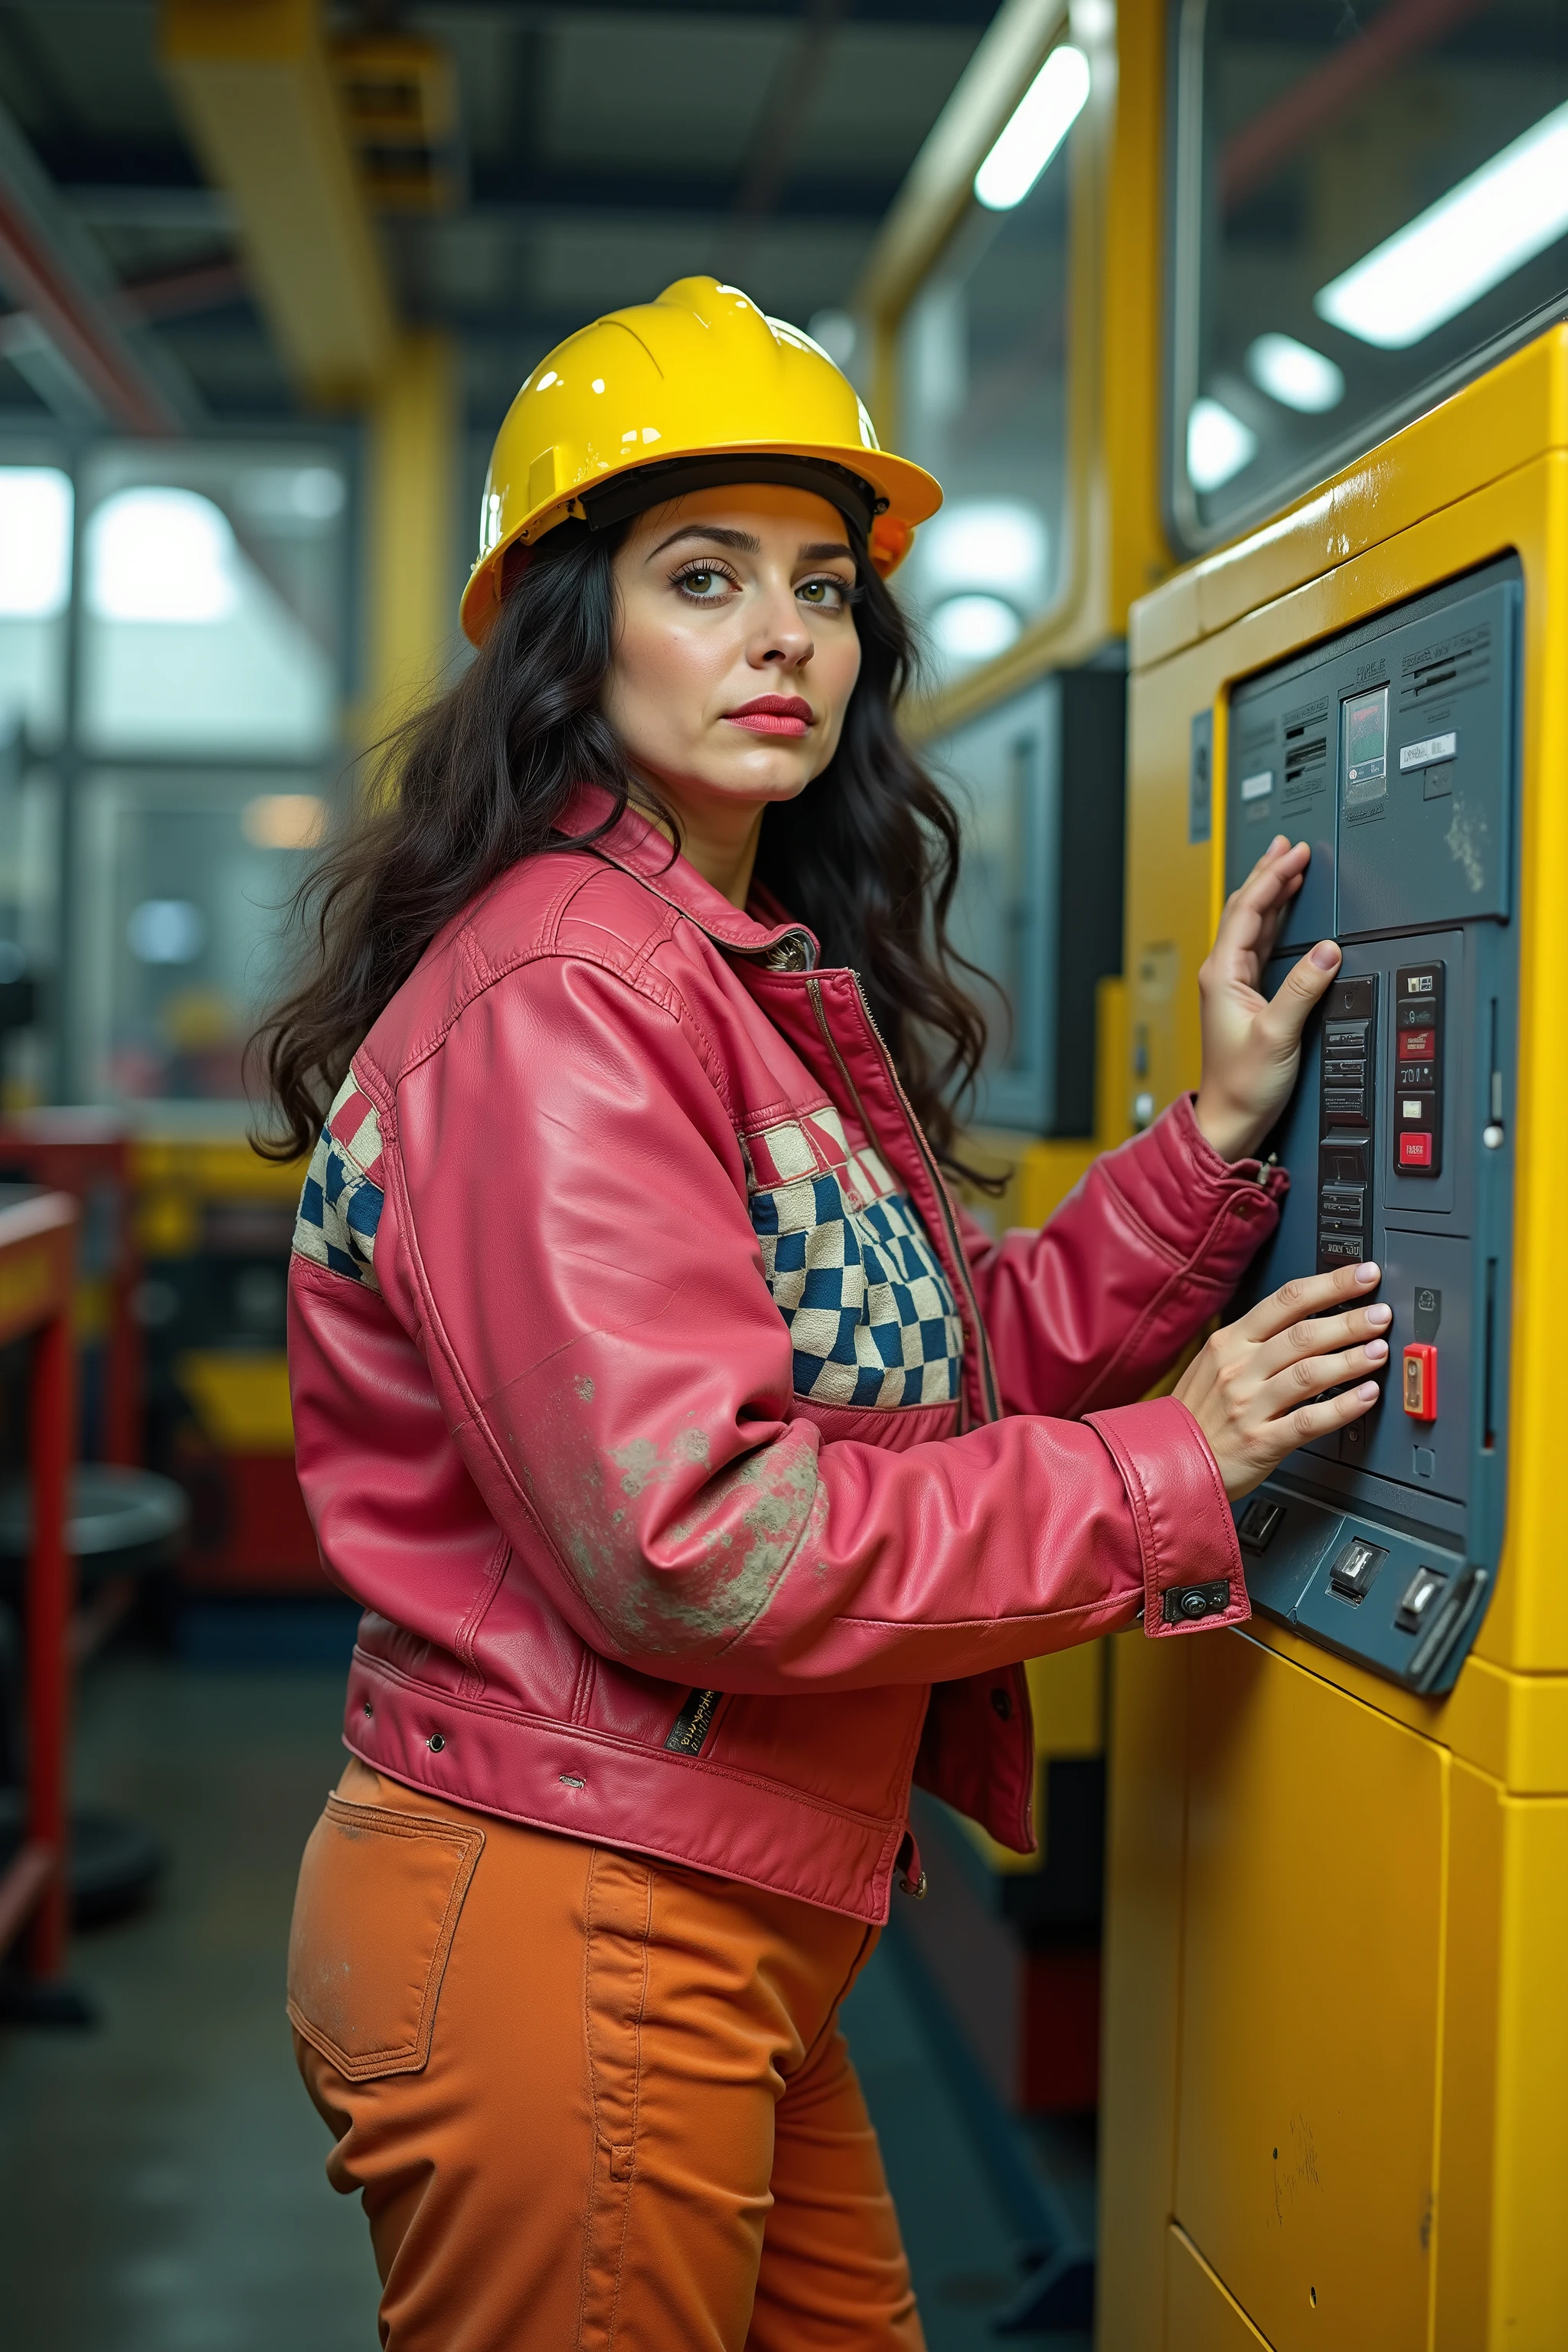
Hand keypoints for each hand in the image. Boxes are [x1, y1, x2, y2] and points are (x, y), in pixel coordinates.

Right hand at [1173, 1261, 1389, 1500]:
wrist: (1163, 1462)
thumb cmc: (1195, 1414)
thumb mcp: (1213, 1363)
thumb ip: (1255, 1341)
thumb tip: (1308, 1318)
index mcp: (1229, 1342)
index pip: (1286, 1301)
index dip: (1331, 1284)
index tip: (1363, 1275)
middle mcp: (1239, 1368)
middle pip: (1303, 1334)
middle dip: (1350, 1320)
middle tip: (1381, 1313)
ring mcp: (1249, 1404)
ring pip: (1309, 1372)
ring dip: (1350, 1358)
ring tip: (1380, 1350)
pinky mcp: (1261, 1441)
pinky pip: (1309, 1420)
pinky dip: (1343, 1407)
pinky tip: (1366, 1396)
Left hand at [1193, 835, 1340, 1162]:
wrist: (1231, 1119)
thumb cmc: (1243, 1085)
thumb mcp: (1278, 1034)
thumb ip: (1303, 991)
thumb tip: (1326, 952)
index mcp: (1223, 975)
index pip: (1248, 910)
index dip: (1273, 877)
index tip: (1296, 854)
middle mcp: (1224, 975)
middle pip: (1246, 909)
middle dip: (1269, 874)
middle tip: (1290, 846)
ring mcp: (1233, 984)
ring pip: (1253, 924)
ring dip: (1272, 893)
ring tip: (1289, 866)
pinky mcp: (1246, 997)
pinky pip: (1260, 944)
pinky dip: (1275, 920)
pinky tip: (1286, 912)